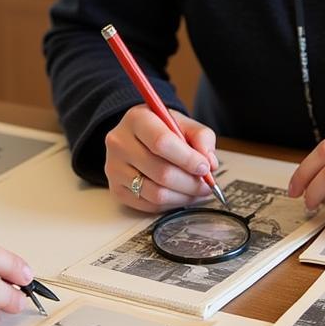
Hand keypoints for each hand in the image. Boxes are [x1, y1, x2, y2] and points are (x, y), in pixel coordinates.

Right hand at [104, 104, 218, 211]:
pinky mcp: (116, 189)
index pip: (161, 143)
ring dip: (184, 196)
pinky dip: (171, 204)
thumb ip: (201, 138)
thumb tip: (210, 164)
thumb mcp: (184, 123)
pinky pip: (149, 205)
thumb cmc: (162, 129)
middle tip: (207, 185)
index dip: (188, 159)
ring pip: (156, 193)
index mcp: (136, 119)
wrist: (136, 137)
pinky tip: (181, 195)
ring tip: (197, 191)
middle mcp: (120, 143)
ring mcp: (114, 168)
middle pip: (161, 172)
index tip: (205, 167)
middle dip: (191, 183)